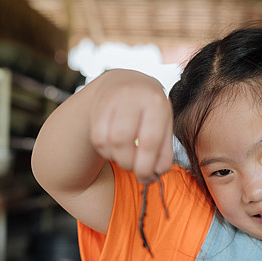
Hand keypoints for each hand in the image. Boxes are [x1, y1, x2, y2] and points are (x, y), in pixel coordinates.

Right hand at [89, 69, 173, 183]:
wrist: (126, 82)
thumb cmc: (150, 111)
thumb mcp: (165, 126)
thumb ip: (164, 153)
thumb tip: (154, 175)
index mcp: (156, 102)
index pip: (149, 142)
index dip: (146, 166)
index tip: (145, 178)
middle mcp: (133, 96)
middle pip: (124, 142)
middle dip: (129, 164)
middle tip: (134, 167)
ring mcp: (112, 99)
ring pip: (108, 142)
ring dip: (117, 159)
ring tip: (126, 156)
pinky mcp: (97, 107)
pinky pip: (97, 140)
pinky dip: (106, 152)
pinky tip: (115, 148)